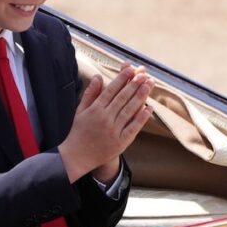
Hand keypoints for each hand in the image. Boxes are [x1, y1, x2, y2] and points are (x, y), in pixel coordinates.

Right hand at [59, 64, 153, 182]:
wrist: (77, 156)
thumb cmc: (79, 131)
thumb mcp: (81, 111)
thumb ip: (90, 93)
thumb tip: (97, 76)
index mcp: (95, 110)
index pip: (111, 91)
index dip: (122, 79)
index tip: (131, 70)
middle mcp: (105, 119)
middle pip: (122, 98)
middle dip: (134, 85)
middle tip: (144, 74)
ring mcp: (113, 131)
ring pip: (129, 110)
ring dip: (140, 97)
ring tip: (149, 85)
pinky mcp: (120, 142)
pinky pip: (133, 128)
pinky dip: (141, 118)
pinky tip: (149, 108)